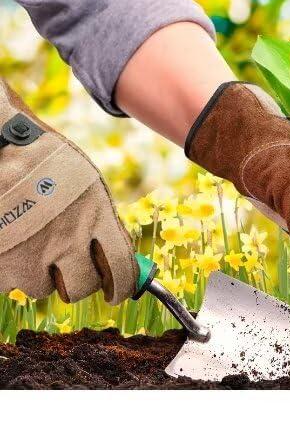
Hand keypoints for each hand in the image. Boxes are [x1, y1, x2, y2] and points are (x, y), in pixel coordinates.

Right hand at [0, 79, 136, 304]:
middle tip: (72, 271)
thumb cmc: (48, 164)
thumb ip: (101, 221)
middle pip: (82, 287)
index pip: (120, 268)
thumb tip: (118, 257)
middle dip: (80, 283)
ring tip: (34, 244)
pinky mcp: (0, 265)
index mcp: (96, 217)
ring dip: (42, 274)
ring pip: (43, 289)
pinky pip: (11, 284)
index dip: (122, 287)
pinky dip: (12, 271)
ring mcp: (30, 256)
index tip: (117, 293)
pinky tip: (13, 244)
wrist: (2, 152)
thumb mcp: (88, 185)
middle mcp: (66, 241)